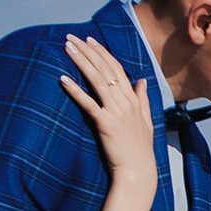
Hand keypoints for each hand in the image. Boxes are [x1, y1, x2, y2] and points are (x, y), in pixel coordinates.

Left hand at [57, 34, 151, 176]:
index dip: (102, 53)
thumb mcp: (146, 122)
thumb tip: (142, 81)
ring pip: (97, 80)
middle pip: (105, 69)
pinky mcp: (105, 124)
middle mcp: (126, 103)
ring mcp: (116, 112)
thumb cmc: (140, 150)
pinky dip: (76, 90)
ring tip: (67, 48)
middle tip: (71, 38)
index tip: (89, 41)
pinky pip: (89, 103)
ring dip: (81, 62)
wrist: (138, 172)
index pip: (117, 69)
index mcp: (134, 101)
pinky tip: (63, 79)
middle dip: (87, 51)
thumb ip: (143, 100)